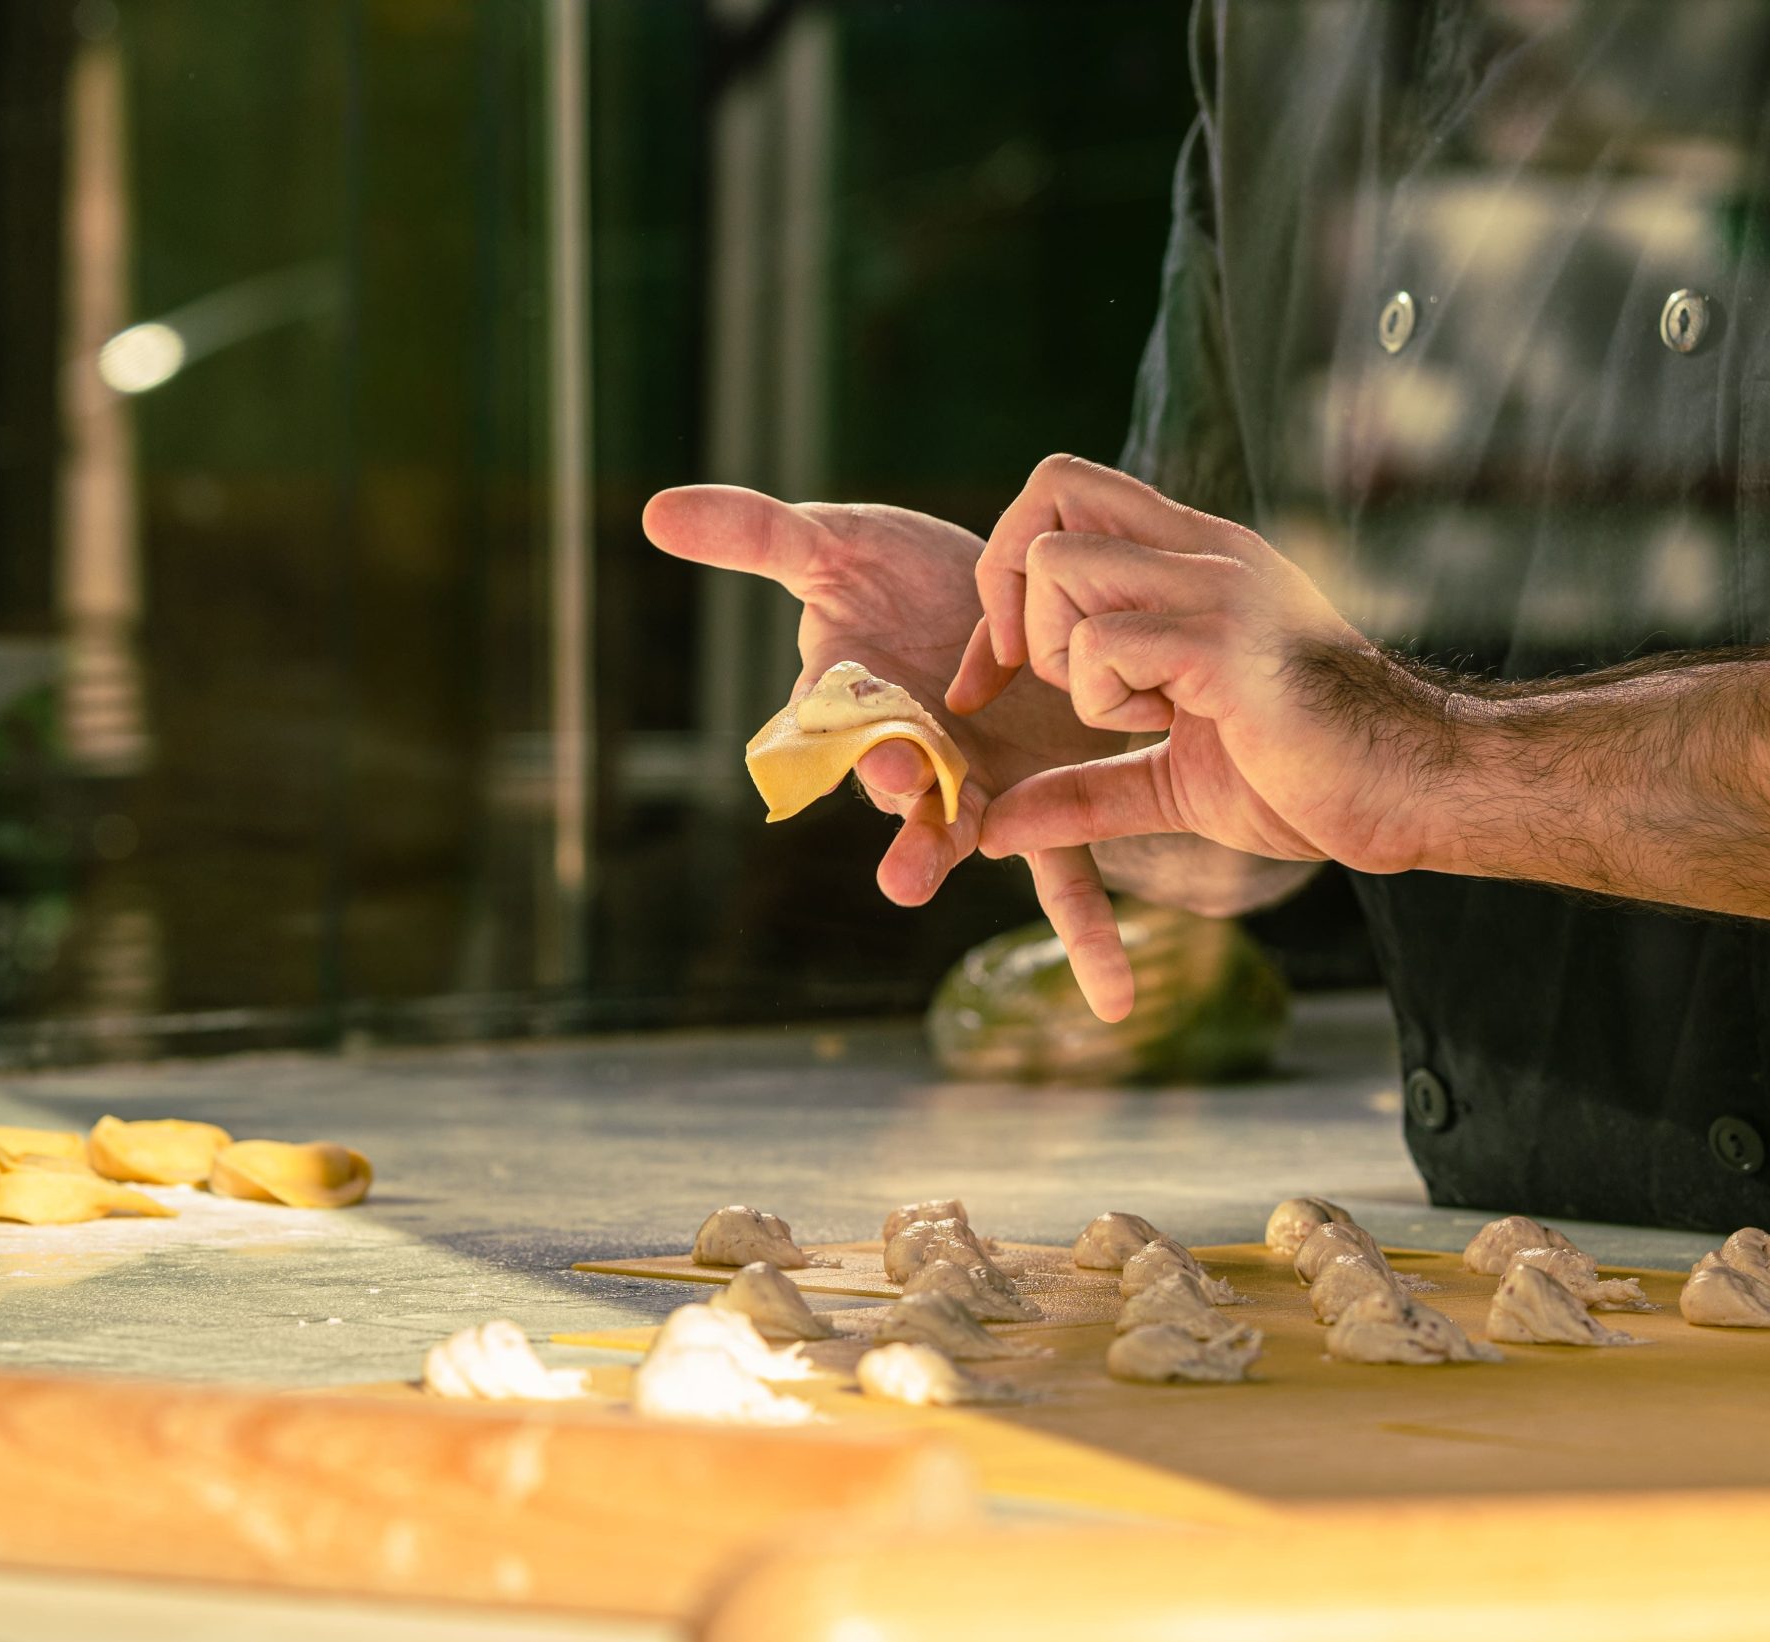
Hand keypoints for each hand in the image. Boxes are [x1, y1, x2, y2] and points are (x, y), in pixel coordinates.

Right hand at [643, 484, 1140, 1019]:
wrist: (1008, 594)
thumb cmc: (908, 574)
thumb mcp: (836, 541)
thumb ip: (754, 534)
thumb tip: (655, 509)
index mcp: (854, 700)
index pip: (835, 721)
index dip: (847, 740)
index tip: (876, 752)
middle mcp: (907, 755)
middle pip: (898, 793)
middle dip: (906, 827)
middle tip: (905, 869)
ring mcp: (973, 787)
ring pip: (962, 834)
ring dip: (962, 874)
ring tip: (964, 914)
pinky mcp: (1043, 805)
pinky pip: (1065, 879)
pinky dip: (1087, 940)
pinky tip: (1113, 1004)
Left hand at [951, 457, 1446, 873]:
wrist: (1413, 794)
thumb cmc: (1308, 779)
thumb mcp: (1169, 780)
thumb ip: (1082, 789)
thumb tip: (993, 828)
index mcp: (1193, 559)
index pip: (1059, 492)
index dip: (998, 578)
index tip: (994, 676)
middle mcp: (1204, 549)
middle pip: (1047, 495)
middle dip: (1013, 603)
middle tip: (1069, 686)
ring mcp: (1219, 587)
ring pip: (1060, 566)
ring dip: (1067, 657)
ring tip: (1142, 710)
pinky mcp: (1228, 643)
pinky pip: (1102, 645)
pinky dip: (1105, 701)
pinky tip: (1176, 724)